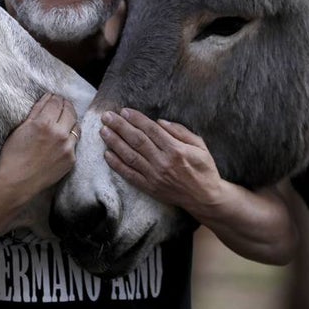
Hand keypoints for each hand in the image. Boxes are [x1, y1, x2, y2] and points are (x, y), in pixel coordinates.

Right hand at [0, 93, 79, 200]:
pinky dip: (69, 139)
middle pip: (70, 111)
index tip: (54, 97)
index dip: (55, 97)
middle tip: (62, 104)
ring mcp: (68, 148)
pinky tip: (61, 140)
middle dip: (66, 105)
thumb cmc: (13, 155)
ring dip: (71, 121)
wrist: (17, 182)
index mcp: (45, 123)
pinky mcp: (71, 160)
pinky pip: (74, 144)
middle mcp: (60, 134)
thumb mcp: (21, 128)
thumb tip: (48, 97)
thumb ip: (37, 110)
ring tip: (64, 121)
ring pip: (76, 127)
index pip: (56, 102)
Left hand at [100, 108, 221, 214]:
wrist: (205, 198)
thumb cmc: (204, 169)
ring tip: (103, 131)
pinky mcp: (149, 187)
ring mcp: (154, 176)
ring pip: (130, 156)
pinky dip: (117, 165)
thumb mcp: (200, 146)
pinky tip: (107, 154)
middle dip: (120, 126)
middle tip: (106, 116)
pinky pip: (129, 175)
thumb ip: (180, 132)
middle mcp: (163, 162)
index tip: (124, 111)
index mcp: (176, 150)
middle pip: (136, 140)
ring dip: (115, 142)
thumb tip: (159, 122)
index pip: (151, 130)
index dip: (136, 119)